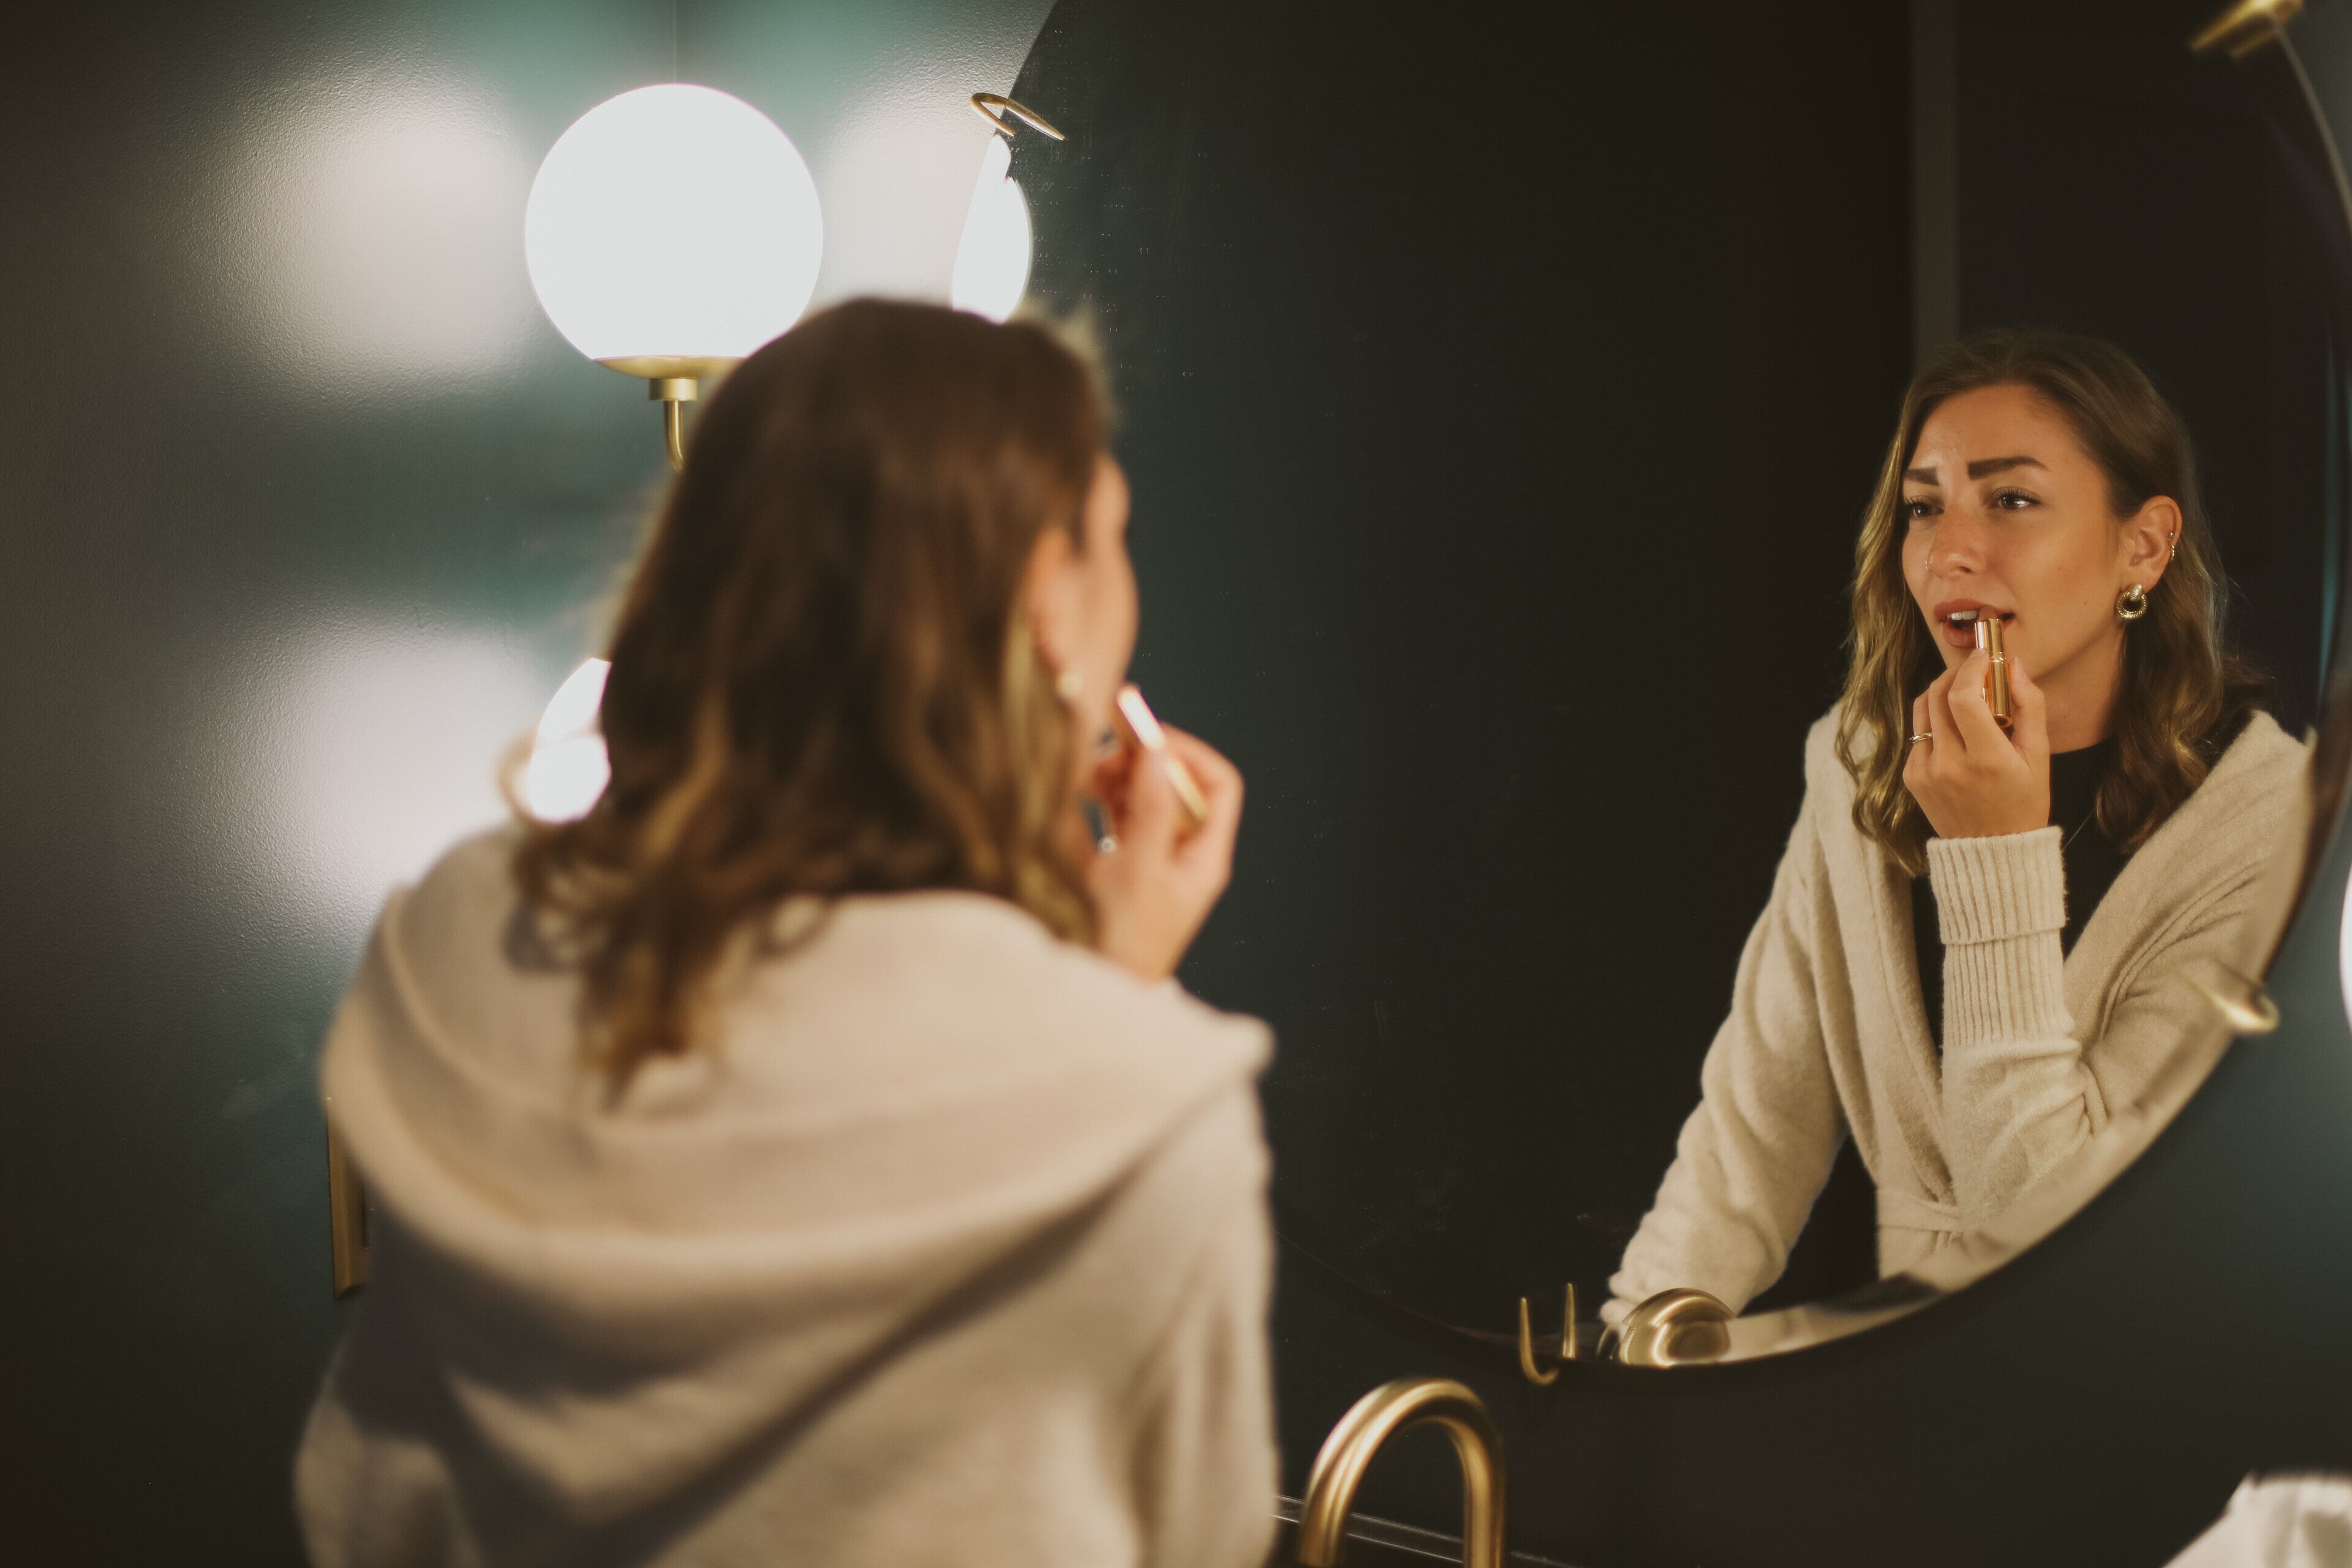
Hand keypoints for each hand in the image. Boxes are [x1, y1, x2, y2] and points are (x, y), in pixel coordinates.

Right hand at [1086, 725, 1242, 981]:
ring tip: (1084, 776)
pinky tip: (1077, 799)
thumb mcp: (1136, 872)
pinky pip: (1120, 821)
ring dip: (1118, 780)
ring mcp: (1153, 863)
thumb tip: (1159, 755)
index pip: (1218, 785)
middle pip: (1178, 787)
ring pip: (1145, 800)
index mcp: (1204, 859)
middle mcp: (1184, 858)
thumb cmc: (1118, 946)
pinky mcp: (1122, 871)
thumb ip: (1148, 811)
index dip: (1185, 753)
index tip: (1144, 738)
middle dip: (1144, 763)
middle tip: (1103, 755)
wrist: (1085, 1000)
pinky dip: (1102, 802)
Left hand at [1903, 649, 2049, 839]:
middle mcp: (1949, 765)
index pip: (1964, 697)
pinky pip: (1919, 734)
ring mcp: (1924, 772)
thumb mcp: (2039, 756)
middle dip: (1956, 673)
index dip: (1971, 667)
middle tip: (1975, 668)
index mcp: (1985, 760)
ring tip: (1965, 691)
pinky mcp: (1911, 777)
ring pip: (1922, 710)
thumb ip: (2029, 706)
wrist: (1991, 851)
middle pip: (1938, 696)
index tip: (1984, 654)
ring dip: (1942, 692)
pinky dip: (1936, 721)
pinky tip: (1957, 728)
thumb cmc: (2023, 802)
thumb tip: (2013, 665)